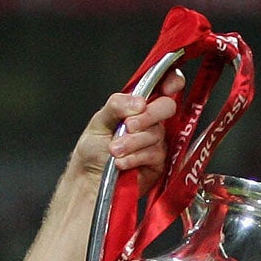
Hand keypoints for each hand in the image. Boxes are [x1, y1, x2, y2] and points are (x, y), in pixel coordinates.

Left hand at [73, 73, 184, 187]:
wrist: (89, 180)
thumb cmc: (93, 149)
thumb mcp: (99, 120)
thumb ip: (117, 105)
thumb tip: (140, 103)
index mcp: (138, 105)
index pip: (163, 86)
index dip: (172, 81)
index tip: (169, 86)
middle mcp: (150, 121)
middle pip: (167, 107)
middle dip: (148, 116)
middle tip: (128, 126)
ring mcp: (156, 142)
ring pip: (157, 134)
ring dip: (133, 142)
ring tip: (114, 150)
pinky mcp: (158, 163)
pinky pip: (154, 154)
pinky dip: (135, 157)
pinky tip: (121, 162)